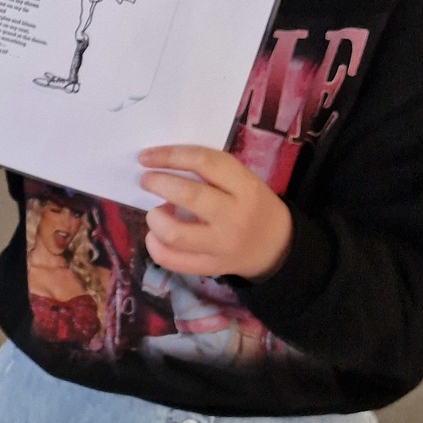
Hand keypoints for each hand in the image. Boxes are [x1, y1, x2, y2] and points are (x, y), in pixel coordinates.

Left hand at [138, 145, 291, 279]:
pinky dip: (154, 246)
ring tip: (155, 212)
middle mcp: (234, 216)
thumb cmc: (252, 206)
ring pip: (175, 233)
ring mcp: (221, 245)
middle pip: (188, 196)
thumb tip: (161, 168)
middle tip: (146, 180)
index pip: (204, 162)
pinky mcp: (210, 267)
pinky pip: (172, 260)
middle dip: (158, 183)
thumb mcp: (244, 181)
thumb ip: (211, 174)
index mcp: (245, 187)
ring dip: (155, 219)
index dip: (170, 156)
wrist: (276, 247)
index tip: (146, 156)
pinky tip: (154, 235)